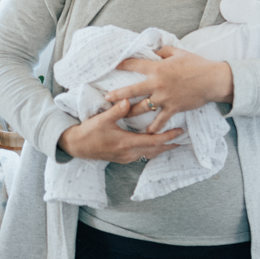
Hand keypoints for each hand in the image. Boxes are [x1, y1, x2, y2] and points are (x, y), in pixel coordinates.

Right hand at [58, 99, 183, 163]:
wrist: (77, 146)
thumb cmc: (89, 132)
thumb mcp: (102, 119)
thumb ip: (116, 110)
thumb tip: (128, 101)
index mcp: (126, 143)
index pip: (153, 141)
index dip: (168, 137)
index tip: (179, 131)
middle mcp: (128, 153)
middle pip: (155, 150)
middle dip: (169, 145)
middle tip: (182, 139)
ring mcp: (126, 157)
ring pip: (149, 154)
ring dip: (161, 148)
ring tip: (173, 143)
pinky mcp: (122, 157)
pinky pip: (142, 155)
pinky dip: (152, 150)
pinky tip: (154, 145)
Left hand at [103, 47, 233, 133]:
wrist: (212, 80)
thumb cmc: (196, 64)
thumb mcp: (179, 52)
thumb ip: (164, 51)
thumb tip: (155, 51)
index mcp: (158, 68)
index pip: (135, 64)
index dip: (123, 64)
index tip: (113, 65)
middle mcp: (157, 84)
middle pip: (132, 91)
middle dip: (118, 95)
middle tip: (107, 98)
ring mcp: (164, 98)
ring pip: (143, 108)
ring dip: (131, 113)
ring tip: (122, 116)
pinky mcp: (173, 108)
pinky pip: (160, 120)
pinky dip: (153, 127)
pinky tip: (147, 132)